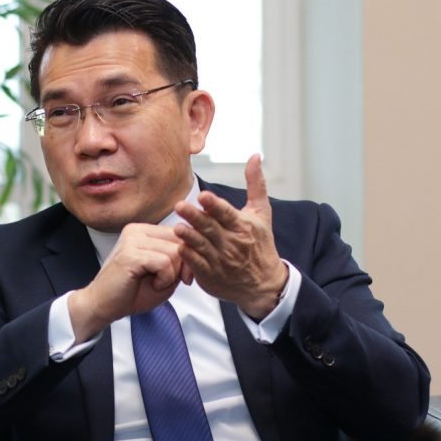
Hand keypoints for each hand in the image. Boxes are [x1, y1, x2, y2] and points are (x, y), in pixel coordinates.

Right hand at [68, 223, 187, 340]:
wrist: (103, 306)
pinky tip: (153, 284)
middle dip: (183, 266)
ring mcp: (131, 240)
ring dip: (172, 274)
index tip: (185, 276)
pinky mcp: (130, 254)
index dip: (188, 256)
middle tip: (170, 282)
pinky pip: (164, 263)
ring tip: (156, 282)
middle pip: (180, 241)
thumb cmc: (131, 292)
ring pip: (174, 252)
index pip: (180, 233)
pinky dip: (164, 278)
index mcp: (143, 231)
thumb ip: (179, 260)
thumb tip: (197, 250)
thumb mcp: (164, 274)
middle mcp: (136, 230)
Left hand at [173, 154, 287, 320]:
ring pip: (202, 246)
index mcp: (243, 226)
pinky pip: (197, 265)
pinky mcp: (210, 275)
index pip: (227, 213)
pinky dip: (189, 257)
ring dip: (189, 237)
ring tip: (177, 227)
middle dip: (195, 217)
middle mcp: (232, 243)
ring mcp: (220, 261)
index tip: (204, 196)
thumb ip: (255, 184)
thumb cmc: (260, 243)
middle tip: (179, 205)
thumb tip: (254, 156)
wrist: (263, 284)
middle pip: (210, 228)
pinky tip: (179, 247)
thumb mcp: (261, 213)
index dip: (215, 205)